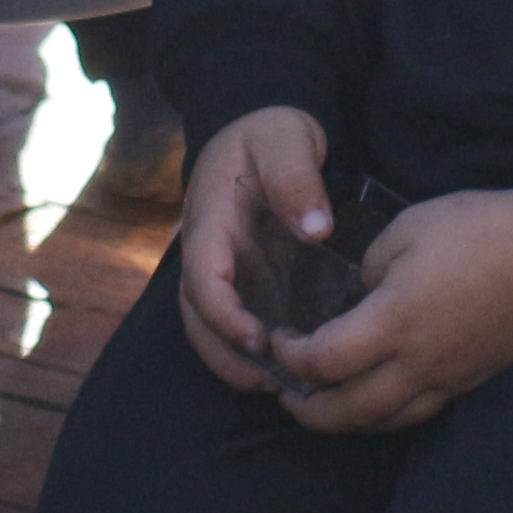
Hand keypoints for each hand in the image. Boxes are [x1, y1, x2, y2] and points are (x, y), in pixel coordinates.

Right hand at [174, 104, 330, 394]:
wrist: (260, 126)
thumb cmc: (271, 132)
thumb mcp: (286, 137)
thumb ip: (297, 177)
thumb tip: (316, 230)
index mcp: (210, 219)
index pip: (202, 277)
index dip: (223, 315)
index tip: (257, 339)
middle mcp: (206, 248)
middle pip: (196, 314)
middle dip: (224, 354)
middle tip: (267, 383)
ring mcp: (218, 264)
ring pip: (206, 323)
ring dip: (231, 359)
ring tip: (276, 387)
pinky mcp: (236, 273)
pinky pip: (229, 317)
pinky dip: (244, 347)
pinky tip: (282, 366)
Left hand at [264, 185, 512, 436]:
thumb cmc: (481, 229)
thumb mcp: (409, 228)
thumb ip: (371, 268)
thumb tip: (360, 296)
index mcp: (394, 322)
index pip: (324, 362)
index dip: (290, 358)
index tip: (277, 339)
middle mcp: (417, 363)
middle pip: (347, 412)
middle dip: (307, 410)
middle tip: (284, 393)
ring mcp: (447, 379)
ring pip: (383, 422)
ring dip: (344, 420)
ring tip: (321, 403)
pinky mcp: (470, 381)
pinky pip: (417, 413)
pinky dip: (384, 415)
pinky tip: (374, 397)